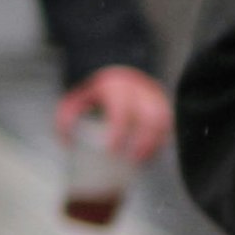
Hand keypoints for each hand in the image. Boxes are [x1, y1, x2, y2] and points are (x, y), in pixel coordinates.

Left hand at [55, 66, 173, 167]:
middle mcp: (139, 89)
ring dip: (156, 142)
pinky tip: (153, 153)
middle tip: (133, 160)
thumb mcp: (74, 102)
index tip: (112, 150)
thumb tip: (68, 144)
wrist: (116, 73)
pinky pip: (168, 121)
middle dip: (144, 141)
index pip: (121, 110)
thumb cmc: (93, 94)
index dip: (118, 132)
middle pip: (149, 116)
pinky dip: (162, 138)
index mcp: (115, 87)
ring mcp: (154, 94)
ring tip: (144, 161)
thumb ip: (66, 120)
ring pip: (163, 119)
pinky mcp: (163, 102)